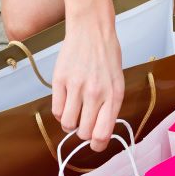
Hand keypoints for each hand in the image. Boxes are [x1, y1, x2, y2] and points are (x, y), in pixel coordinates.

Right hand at [52, 4, 124, 151]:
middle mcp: (96, 94)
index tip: (95, 143)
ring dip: (70, 124)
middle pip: (84, 133)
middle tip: (84, 123)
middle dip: (84, 133)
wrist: (91, 30)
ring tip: (74, 112)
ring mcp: (76, 87)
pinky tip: (66, 102)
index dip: (98, 145)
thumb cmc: (107, 57)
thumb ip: (110, 107)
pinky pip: (56, 110)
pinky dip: (60, 112)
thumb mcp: (117, 82)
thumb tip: (99, 132)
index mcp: (114, 96)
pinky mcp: (60, 81)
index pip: (103, 134)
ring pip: (68, 124)